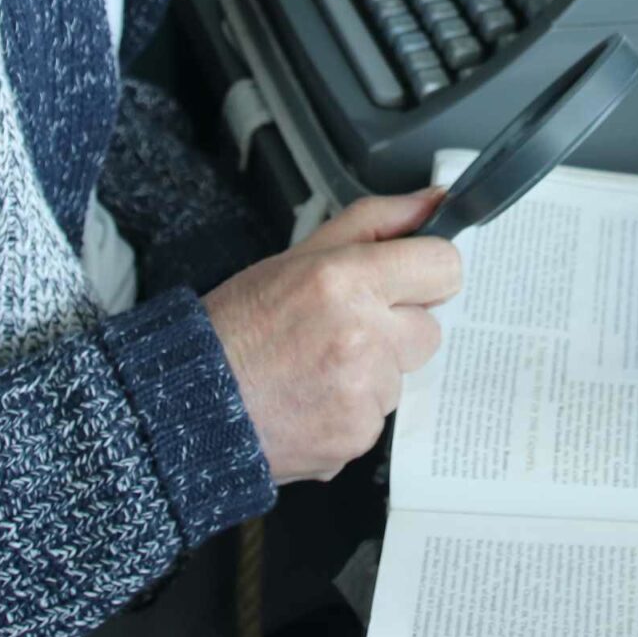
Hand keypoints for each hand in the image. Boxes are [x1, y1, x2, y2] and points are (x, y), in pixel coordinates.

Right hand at [203, 187, 459, 483]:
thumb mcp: (299, 255)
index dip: (426, 273)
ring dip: (371, 373)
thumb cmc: (239, 325)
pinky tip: (312, 398)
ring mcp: (363, 392)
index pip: (444, 267)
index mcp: (347, 279)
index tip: (406, 282)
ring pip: (401, 376)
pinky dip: (352, 410)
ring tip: (315, 367)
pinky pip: (378, 416)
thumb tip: (435, 200)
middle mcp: (362, 336)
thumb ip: (378, 223)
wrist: (193, 402)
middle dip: (395, 329)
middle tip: (341, 330)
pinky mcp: (358, 436)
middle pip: (429, 329)